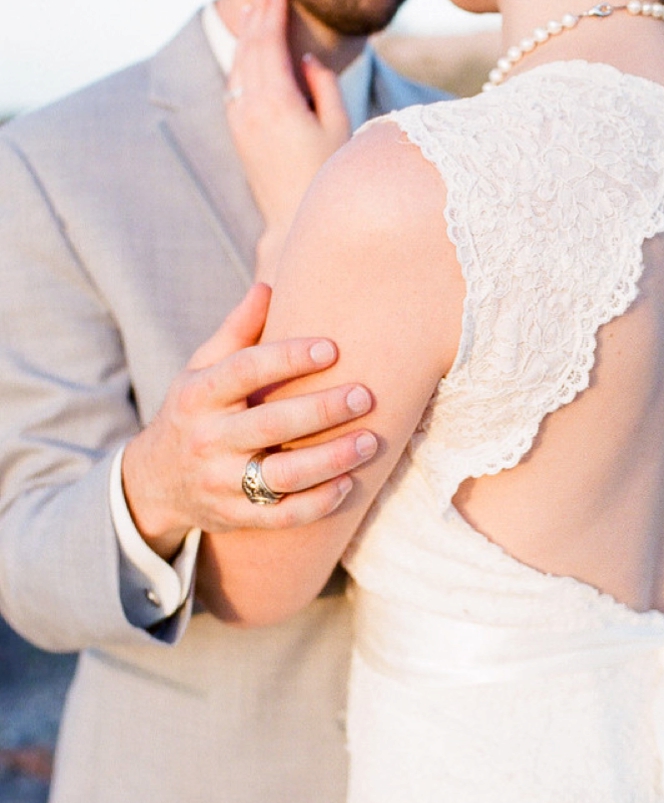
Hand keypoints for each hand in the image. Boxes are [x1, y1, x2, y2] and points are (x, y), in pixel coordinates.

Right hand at [121, 284, 376, 558]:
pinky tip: (350, 483)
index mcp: (198, 395)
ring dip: (331, 461)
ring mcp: (220, 483)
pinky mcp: (236, 517)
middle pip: (269, 425)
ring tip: (370, 442)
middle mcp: (207, 440)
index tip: (333, 347)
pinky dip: (319, 503)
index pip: (244, 371)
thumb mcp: (200, 369)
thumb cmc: (194, 412)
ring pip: (281, 477)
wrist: (154, 483)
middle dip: (321, 411)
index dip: (288, 358)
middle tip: (365, 396)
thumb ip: (236, 332)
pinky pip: (283, 516)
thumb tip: (269, 285)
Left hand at [225, 0, 351, 282]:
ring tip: (255, 5)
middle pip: (250, 47)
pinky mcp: (238, 131)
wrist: (293, 217)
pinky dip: (242, 59)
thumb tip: (303, 58)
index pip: (270, 43)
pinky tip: (248, 47)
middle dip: (258, 12)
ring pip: (239, 64)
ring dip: (247, 32)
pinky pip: (236, 84)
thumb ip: (321, 84)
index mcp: (277, 103)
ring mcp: (240, 120)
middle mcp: (251, 108)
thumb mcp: (337, 126)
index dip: (274, 12)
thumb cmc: (324, 174)